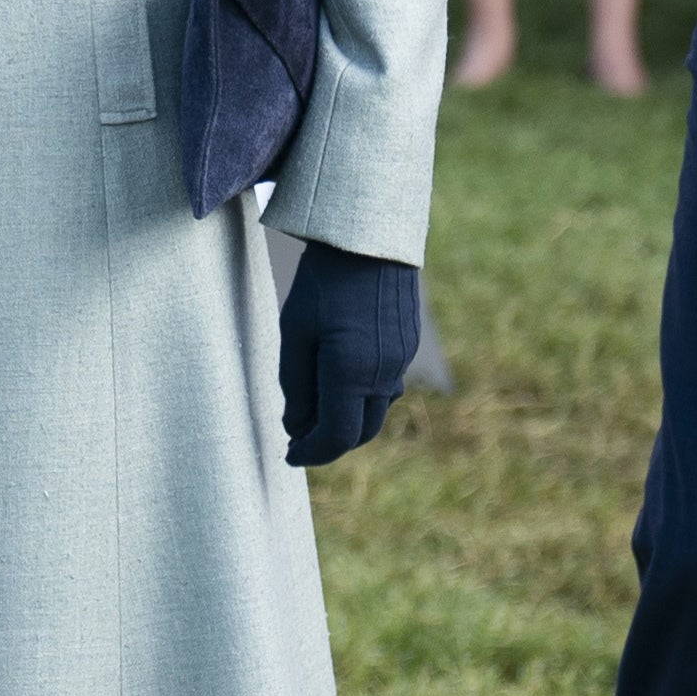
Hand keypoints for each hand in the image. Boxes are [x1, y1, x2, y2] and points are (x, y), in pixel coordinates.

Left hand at [275, 244, 420, 469]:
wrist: (370, 239)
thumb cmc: (323, 282)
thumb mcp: (295, 332)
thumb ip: (294, 385)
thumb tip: (296, 427)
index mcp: (352, 373)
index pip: (335, 436)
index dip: (310, 453)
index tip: (289, 455)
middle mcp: (383, 374)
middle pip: (359, 431)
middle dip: (329, 442)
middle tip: (300, 439)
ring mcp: (401, 360)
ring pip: (375, 410)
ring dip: (347, 419)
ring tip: (315, 408)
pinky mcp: (407, 346)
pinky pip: (385, 386)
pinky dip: (362, 396)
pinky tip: (339, 379)